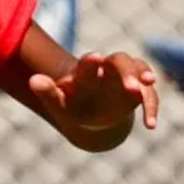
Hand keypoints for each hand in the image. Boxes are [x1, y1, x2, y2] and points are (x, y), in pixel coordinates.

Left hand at [29, 49, 162, 149]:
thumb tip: (33, 81)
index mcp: (86, 71)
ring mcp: (125, 79)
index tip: (96, 59)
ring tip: (147, 89)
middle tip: (132, 86)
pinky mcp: (139, 92)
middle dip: (126, 71)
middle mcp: (108, 70)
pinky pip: (149, 94)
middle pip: (120, 61)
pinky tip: (150, 125)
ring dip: (143, 78)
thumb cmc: (72, 106)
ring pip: (139, 70)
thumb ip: (47, 92)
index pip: (89, 62)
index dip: (92, 61)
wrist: (91, 117)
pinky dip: (151, 107)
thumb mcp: (59, 104)